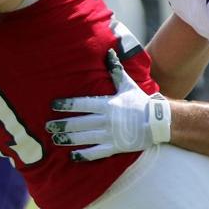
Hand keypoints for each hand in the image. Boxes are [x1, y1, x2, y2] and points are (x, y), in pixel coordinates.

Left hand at [47, 49, 170, 161]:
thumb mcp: (127, 85)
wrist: (160, 121)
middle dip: (61, 125)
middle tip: (47, 127)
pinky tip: (72, 156)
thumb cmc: (141, 102)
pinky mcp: (115, 147)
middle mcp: (106, 120)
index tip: (53, 105)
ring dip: (68, 139)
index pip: (82, 104)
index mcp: (107, 104)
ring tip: (55, 140)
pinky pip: (96, 153)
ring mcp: (110, 135)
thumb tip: (109, 52)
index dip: (66, 104)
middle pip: (79, 123)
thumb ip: (115, 70)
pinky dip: (83, 155)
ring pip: (84, 138)